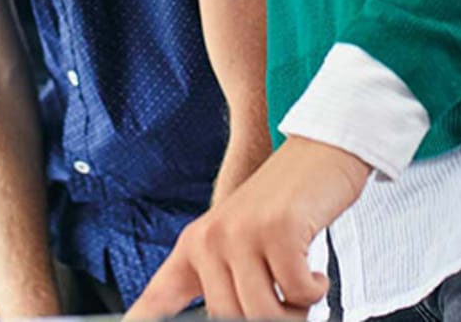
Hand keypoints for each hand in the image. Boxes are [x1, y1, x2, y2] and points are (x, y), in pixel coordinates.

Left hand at [127, 137, 371, 318]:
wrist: (320, 154)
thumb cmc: (285, 206)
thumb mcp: (243, 242)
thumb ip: (228, 282)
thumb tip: (234, 315)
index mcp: (195, 246)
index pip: (158, 298)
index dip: (141, 320)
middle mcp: (210, 239)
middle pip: (231, 318)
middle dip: (271, 316)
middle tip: (288, 297)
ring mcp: (241, 233)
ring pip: (265, 314)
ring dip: (296, 309)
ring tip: (302, 282)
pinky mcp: (278, 230)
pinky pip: (298, 293)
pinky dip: (314, 290)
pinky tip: (315, 271)